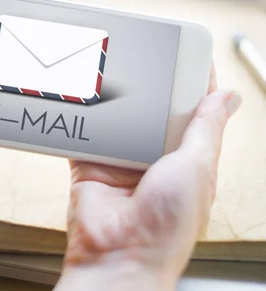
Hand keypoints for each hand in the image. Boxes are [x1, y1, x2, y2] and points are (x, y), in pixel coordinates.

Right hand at [57, 66, 241, 289]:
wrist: (118, 256)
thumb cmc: (166, 228)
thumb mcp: (196, 169)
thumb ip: (205, 130)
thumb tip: (228, 97)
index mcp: (187, 161)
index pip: (193, 114)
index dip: (192, 86)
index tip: (187, 56)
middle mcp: (154, 160)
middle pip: (153, 112)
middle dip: (151, 89)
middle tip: (145, 57)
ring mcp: (121, 163)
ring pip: (120, 121)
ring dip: (117, 103)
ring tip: (114, 73)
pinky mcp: (90, 166)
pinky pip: (86, 136)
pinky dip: (83, 120)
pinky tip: (84, 101)